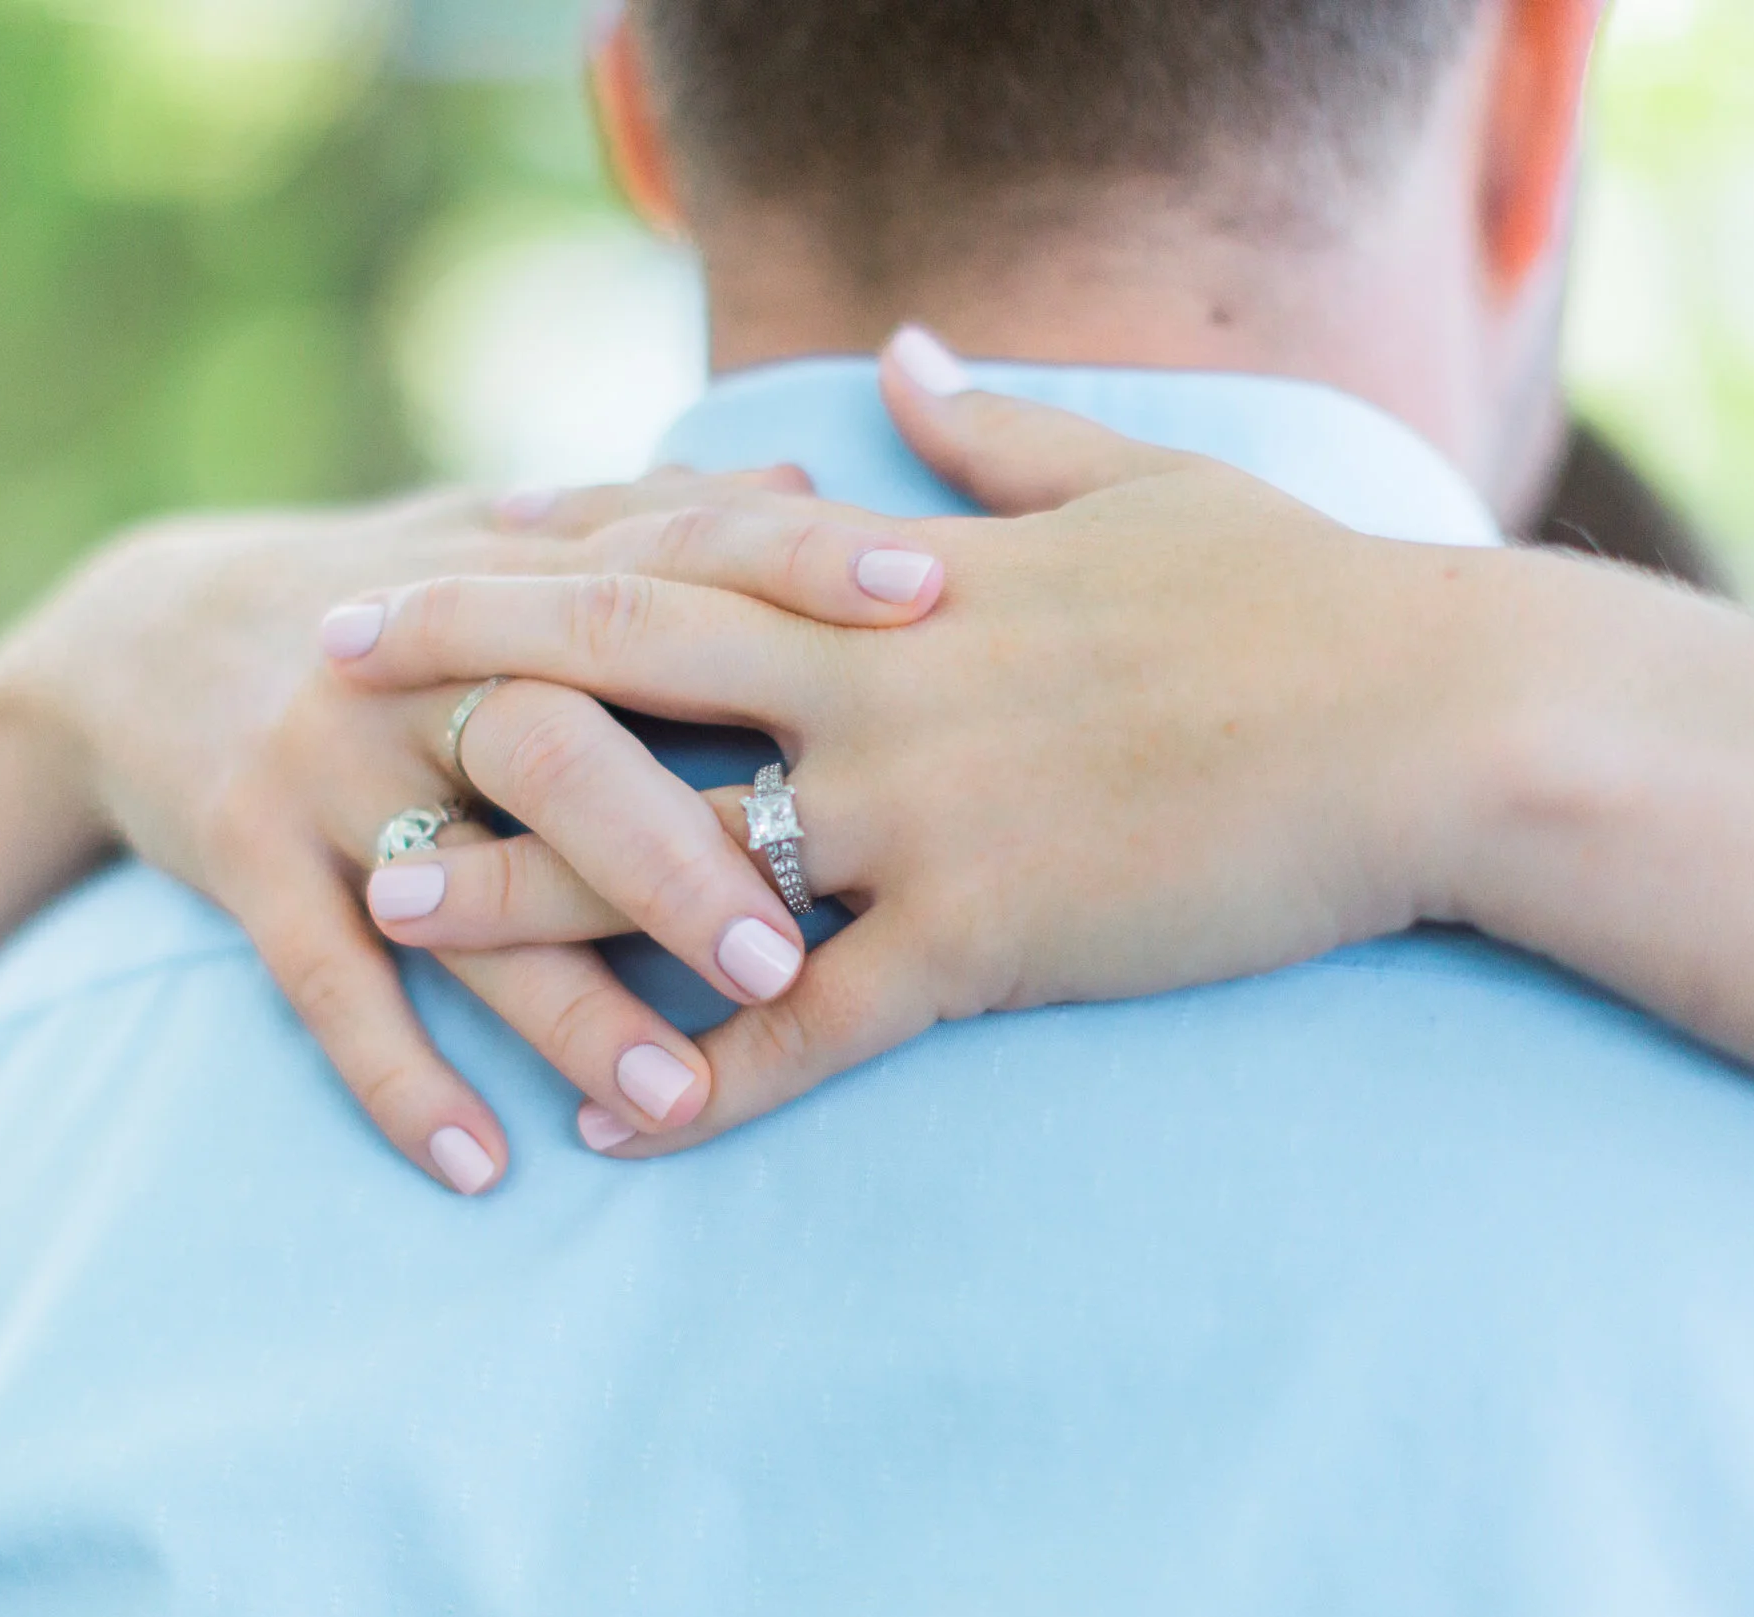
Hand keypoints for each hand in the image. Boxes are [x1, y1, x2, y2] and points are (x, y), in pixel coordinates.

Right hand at [0, 473, 944, 1190]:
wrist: (130, 642)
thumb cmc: (379, 596)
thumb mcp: (496, 538)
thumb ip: (649, 522)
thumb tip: (819, 481)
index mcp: (506, 573)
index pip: (664, 556)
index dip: (792, 570)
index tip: (927, 602)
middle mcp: (415, 663)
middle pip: (554, 743)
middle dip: (670, 850)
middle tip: (790, 956)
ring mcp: (320, 765)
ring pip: (453, 895)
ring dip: (563, 1006)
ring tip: (676, 1102)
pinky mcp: (239, 860)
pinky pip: (319, 985)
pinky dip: (396, 1079)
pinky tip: (483, 1166)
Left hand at [327, 331, 1517, 1154]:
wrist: (1437, 720)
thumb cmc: (1298, 593)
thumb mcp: (1139, 477)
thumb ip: (997, 425)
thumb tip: (907, 353)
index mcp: (906, 583)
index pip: (673, 553)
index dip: (528, 559)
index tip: (411, 562)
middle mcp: (882, 688)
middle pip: (622, 675)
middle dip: (461, 682)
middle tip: (316, 692)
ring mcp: (927, 816)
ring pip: (674, 856)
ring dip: (522, 889)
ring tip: (386, 911)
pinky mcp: (991, 940)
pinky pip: (815, 1028)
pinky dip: (712, 1082)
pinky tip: (618, 1127)